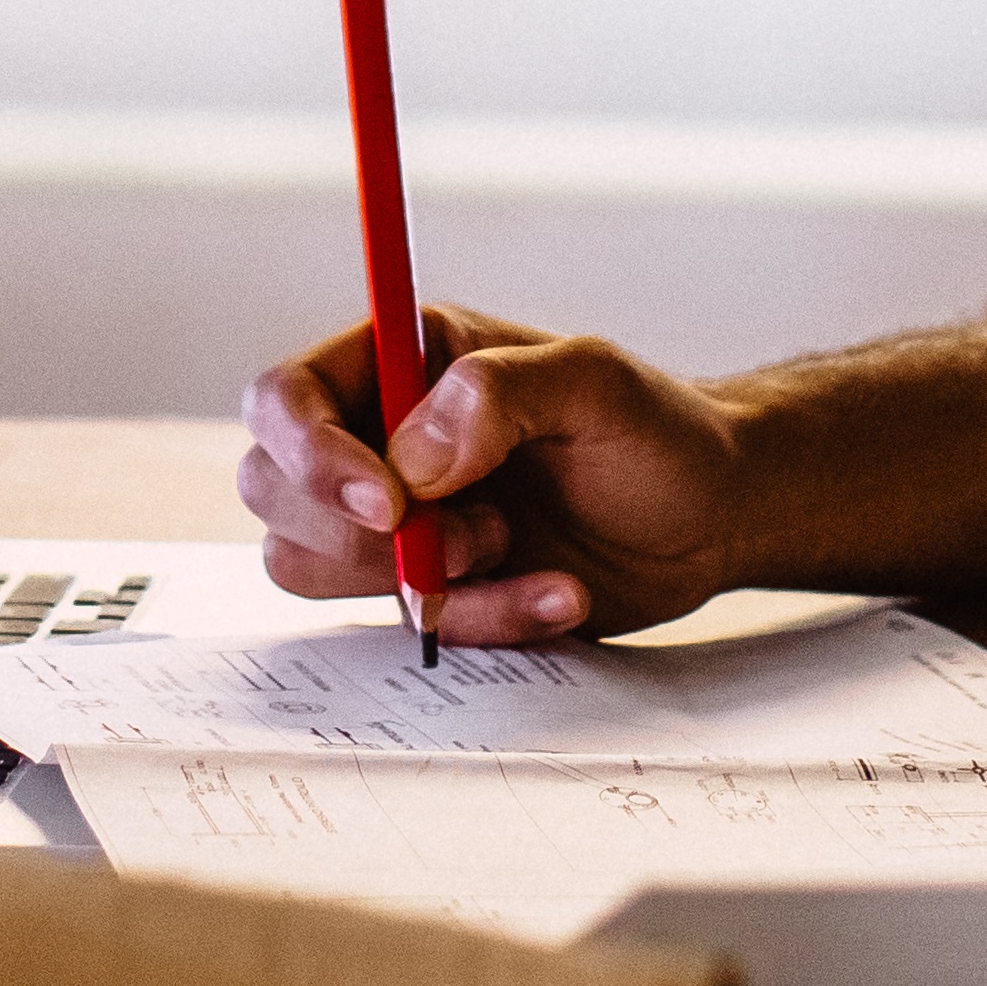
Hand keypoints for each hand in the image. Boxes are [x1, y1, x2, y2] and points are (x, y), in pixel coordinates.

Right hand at [235, 306, 749, 644]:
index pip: (285, 399)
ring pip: (314, 566)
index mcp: (400, 360)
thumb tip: (410, 459)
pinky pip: (400, 625)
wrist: (715, 518)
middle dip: (364, 533)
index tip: (388, 503)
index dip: (308, 454)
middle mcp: (379, 437)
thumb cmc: (659, 432)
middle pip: (272, 490)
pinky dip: (480, 622)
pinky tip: (559, 595)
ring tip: (517, 551)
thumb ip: (500, 394)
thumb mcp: (596, 384)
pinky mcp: (427, 587)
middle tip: (480, 531)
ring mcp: (395, 520)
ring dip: (423, 581)